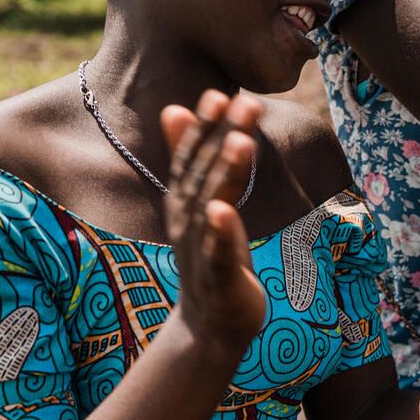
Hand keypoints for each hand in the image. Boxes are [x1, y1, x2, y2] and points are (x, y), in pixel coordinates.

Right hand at [160, 91, 266, 355]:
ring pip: (210, 207)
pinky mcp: (217, 279)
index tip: (219, 94)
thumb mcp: (202, 207)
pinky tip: (225, 211)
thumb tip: (175, 108)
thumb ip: (191, 161)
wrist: (211, 326)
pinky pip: (216, 252)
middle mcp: (188, 222)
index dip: (205, 127)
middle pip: (203, 174)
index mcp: (187, 204)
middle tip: (244, 103)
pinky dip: (220, 231)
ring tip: (241, 142)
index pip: (193, 159)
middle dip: (222, 138)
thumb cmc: (212, 260)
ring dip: (223, 173)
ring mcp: (201, 250)